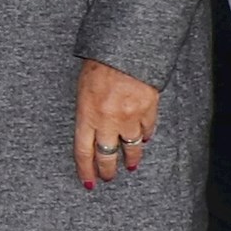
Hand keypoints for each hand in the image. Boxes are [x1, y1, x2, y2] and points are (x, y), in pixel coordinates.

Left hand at [74, 61, 160, 189]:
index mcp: (87, 114)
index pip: (83, 152)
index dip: (86, 170)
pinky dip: (145, 137)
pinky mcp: (148, 109)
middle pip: (107, 155)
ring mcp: (130, 117)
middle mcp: (108, 120)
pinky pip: (147, 130)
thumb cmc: (100, 62)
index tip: (88, 182)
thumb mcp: (82, 86)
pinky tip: (144, 141)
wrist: (127, 48)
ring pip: (131, 147)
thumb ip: (86, 110)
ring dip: (130, 158)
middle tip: (108, 177)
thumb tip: (90, 127)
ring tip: (130, 165)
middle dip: (107, 170)